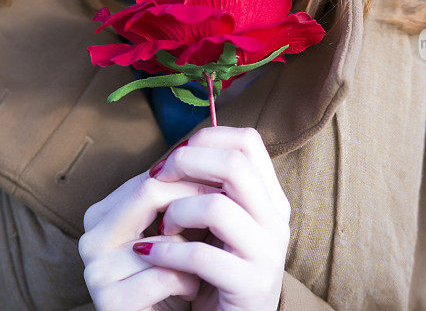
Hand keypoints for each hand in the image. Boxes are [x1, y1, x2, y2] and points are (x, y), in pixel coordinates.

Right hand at [78, 168, 222, 310]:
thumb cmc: (177, 272)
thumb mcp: (179, 228)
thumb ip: (183, 193)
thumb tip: (211, 145)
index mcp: (102, 214)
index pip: (150, 177)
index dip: (193, 179)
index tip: (226, 189)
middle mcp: (90, 237)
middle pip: (150, 193)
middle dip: (195, 203)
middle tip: (226, 218)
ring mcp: (95, 270)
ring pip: (162, 237)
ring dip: (194, 252)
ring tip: (201, 266)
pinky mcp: (109, 301)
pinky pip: (165, 276)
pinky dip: (188, 282)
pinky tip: (189, 290)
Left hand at [131, 126, 291, 310]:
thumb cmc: (217, 271)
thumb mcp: (219, 223)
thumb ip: (211, 189)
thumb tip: (178, 151)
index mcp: (270, 197)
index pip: (247, 141)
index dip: (206, 139)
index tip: (173, 157)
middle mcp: (276, 220)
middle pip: (234, 164)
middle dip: (186, 164)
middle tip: (157, 179)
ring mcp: (267, 253)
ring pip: (217, 207)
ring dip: (176, 211)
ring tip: (161, 227)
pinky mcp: (250, 286)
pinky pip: (202, 257)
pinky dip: (167, 252)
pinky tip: (150, 255)